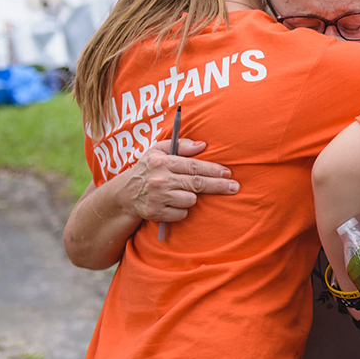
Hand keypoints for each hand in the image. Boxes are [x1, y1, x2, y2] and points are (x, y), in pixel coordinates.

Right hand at [119, 139, 238, 221]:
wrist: (124, 194)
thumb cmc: (148, 168)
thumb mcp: (158, 150)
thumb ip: (181, 144)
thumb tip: (203, 145)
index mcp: (162, 162)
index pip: (193, 166)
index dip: (213, 170)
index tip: (228, 173)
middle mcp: (160, 180)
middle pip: (196, 183)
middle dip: (218, 185)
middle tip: (235, 187)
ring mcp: (157, 198)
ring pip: (190, 199)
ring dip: (193, 197)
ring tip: (183, 191)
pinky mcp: (156, 213)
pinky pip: (182, 213)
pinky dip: (182, 210)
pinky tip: (174, 203)